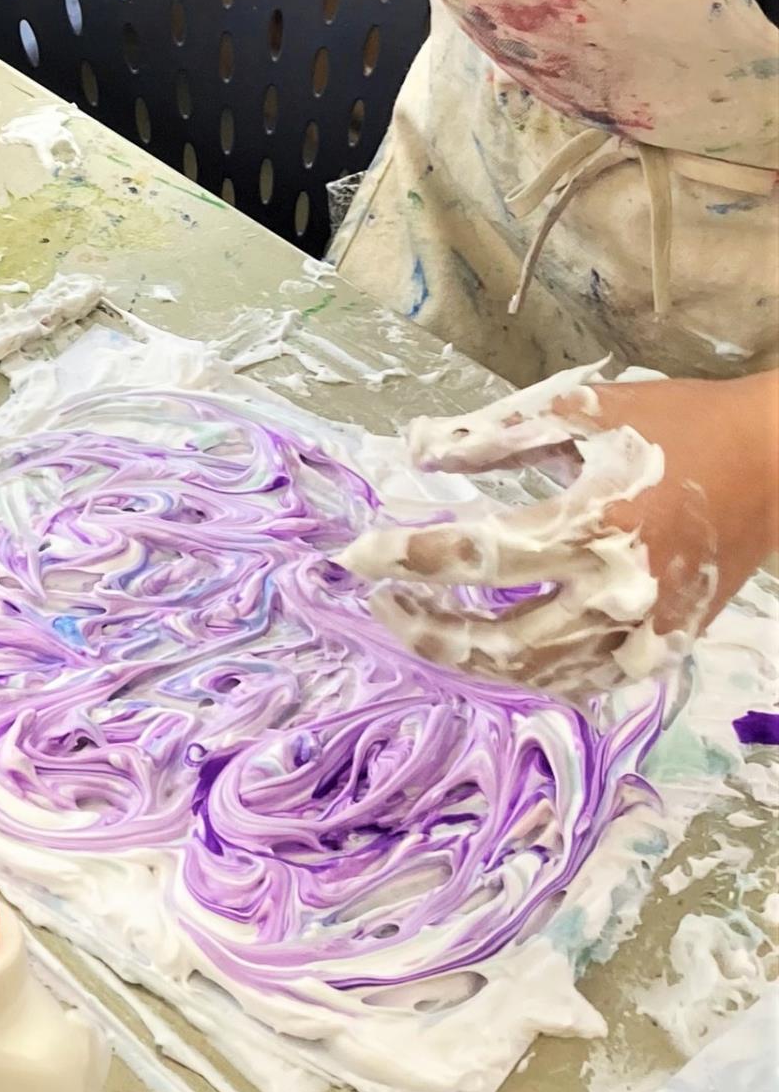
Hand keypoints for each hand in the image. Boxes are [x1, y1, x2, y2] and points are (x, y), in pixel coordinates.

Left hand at [338, 366, 778, 691]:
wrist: (778, 459)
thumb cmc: (677, 425)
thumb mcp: (581, 410)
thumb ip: (493, 435)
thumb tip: (417, 450)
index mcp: (596, 526)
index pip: (476, 556)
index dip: (406, 557)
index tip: (354, 554)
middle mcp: (620, 592)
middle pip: (497, 637)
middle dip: (425, 625)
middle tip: (378, 600)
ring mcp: (645, 633)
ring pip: (536, 675)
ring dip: (466, 659)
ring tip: (420, 627)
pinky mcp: (664, 649)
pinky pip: (582, 681)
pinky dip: (527, 676)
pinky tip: (486, 654)